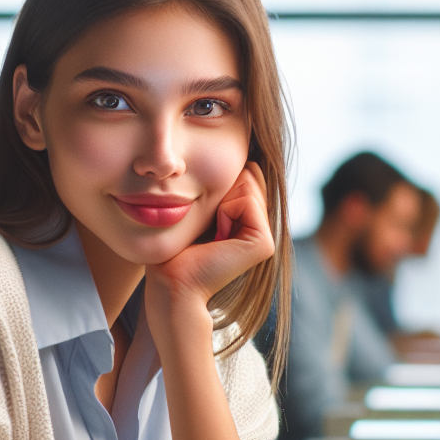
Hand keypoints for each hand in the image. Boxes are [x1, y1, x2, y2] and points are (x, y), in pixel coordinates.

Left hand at [144, 163, 274, 334]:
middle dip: (222, 189)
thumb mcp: (200, 210)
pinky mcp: (264, 242)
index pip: (246, 173)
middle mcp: (263, 228)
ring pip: (249, 182)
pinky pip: (246, 199)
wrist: (171, 282)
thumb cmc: (175, 249)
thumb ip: (221, 189)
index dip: (219, 185)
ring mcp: (267, 236)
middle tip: (209, 224)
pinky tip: (218, 236)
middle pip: (250, 174)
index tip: (205, 217)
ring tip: (213, 232)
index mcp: (250, 221)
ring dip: (221, 201)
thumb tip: (238, 157)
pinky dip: (225, 210)